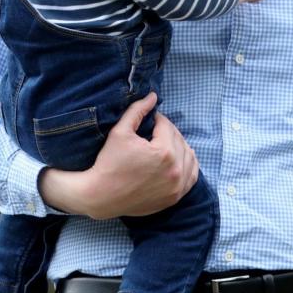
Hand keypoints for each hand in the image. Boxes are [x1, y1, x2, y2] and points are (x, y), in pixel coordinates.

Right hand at [39, 92, 198, 218]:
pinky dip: (188, 165)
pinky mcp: (176, 196)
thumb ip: (137, 111)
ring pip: (189, 156)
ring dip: (179, 147)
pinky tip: (178, 159)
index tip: (150, 120)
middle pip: (179, 140)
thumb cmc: (108, 163)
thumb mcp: (120, 132)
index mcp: (164, 152)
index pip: (167, 127)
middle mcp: (176, 170)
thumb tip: (153, 96)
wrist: (100, 196)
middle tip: (155, 131)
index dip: (158, 120)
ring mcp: (178, 186)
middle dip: (168, 132)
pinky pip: (192, 175)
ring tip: (165, 144)